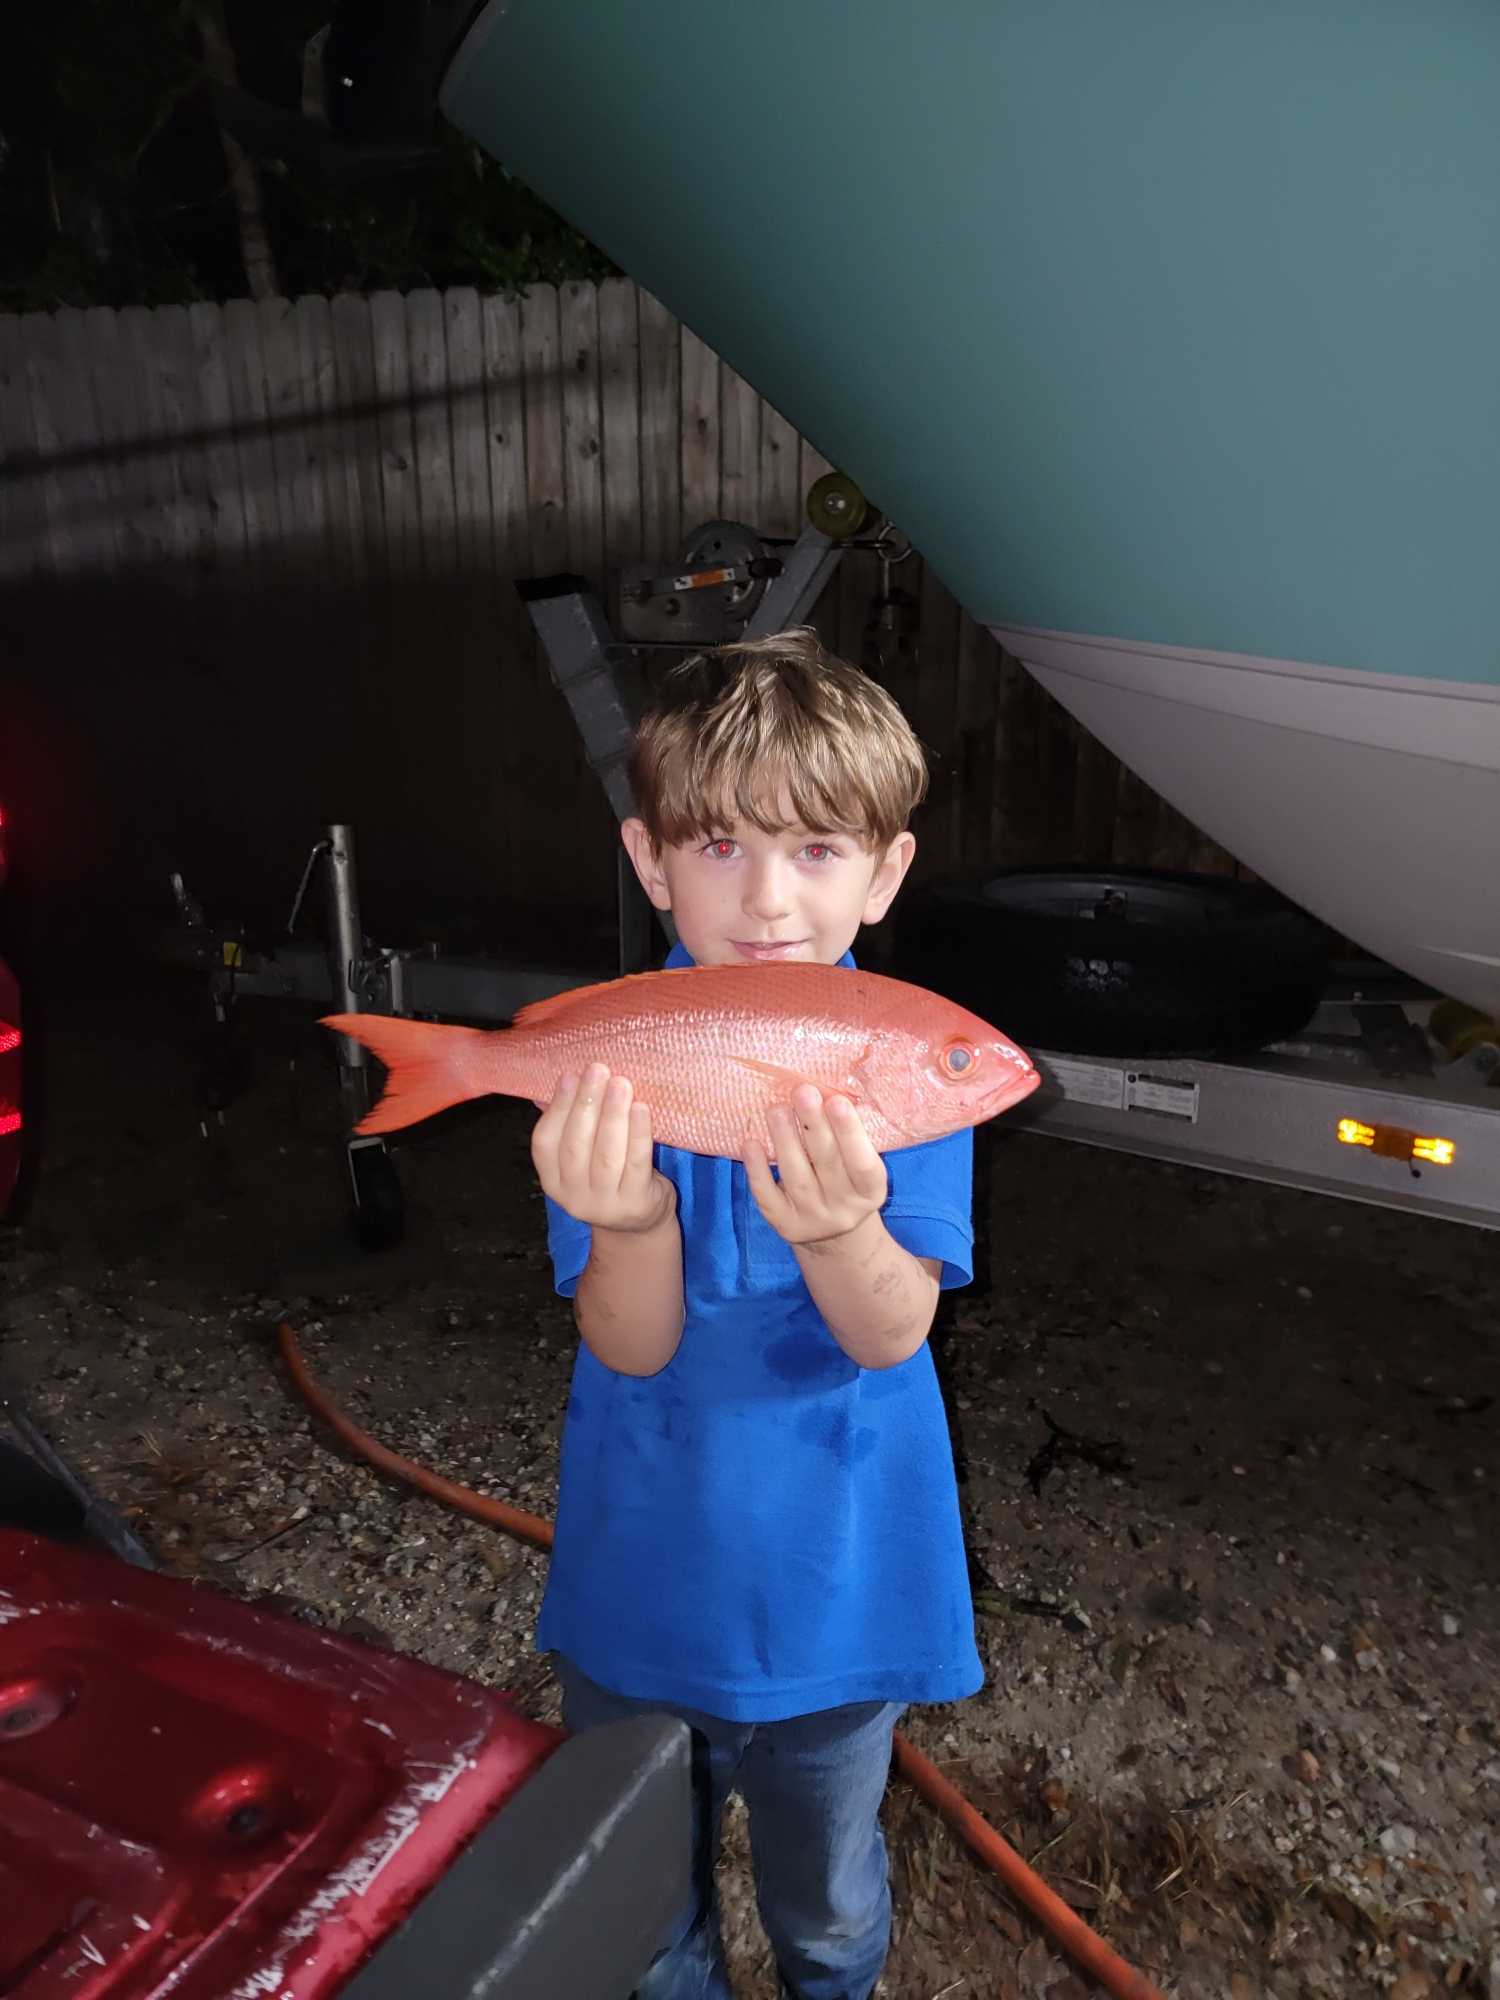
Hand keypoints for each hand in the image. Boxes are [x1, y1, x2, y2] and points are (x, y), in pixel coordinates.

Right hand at [531, 1064, 673, 1233]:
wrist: (639, 1223)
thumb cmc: (609, 1176)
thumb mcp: (583, 1158)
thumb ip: (571, 1124)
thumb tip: (563, 1079)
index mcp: (552, 1180)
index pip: (545, 1143)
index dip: (556, 1108)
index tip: (569, 1075)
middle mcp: (573, 1197)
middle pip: (575, 1147)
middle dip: (586, 1104)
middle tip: (598, 1070)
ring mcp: (605, 1205)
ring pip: (606, 1156)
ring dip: (613, 1115)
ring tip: (620, 1083)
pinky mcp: (637, 1203)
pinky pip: (637, 1164)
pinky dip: (639, 1134)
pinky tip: (641, 1108)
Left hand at [743, 1085, 888, 1246]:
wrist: (834, 1234)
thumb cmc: (846, 1181)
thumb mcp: (858, 1164)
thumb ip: (848, 1136)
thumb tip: (827, 1091)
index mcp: (870, 1190)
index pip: (863, 1162)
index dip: (849, 1132)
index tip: (836, 1100)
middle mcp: (845, 1209)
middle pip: (827, 1163)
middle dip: (813, 1124)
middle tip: (802, 1091)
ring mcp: (814, 1220)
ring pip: (797, 1177)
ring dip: (785, 1139)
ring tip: (776, 1108)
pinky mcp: (785, 1225)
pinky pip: (768, 1197)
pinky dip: (757, 1170)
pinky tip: (751, 1143)